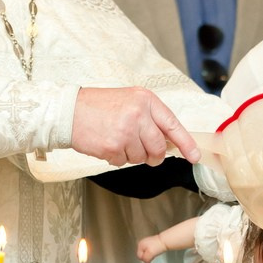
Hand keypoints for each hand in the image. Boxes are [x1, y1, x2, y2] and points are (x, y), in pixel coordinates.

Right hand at [71, 87, 199, 166]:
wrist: (68, 111)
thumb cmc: (99, 106)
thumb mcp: (130, 101)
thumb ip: (151, 118)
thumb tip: (170, 142)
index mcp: (146, 100)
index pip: (173, 125)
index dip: (186, 143)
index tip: (194, 156)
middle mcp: (138, 114)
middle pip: (158, 148)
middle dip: (153, 155)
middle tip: (143, 151)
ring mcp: (126, 131)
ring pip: (141, 157)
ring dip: (131, 155)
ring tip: (116, 139)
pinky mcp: (113, 146)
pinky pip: (123, 162)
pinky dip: (116, 158)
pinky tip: (106, 144)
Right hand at [136, 234, 165, 262]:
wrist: (165, 241)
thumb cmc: (158, 246)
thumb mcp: (150, 254)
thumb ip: (146, 259)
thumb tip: (146, 262)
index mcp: (140, 245)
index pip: (139, 256)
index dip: (144, 259)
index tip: (149, 259)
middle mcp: (142, 242)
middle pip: (142, 254)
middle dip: (147, 257)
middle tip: (152, 256)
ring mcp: (147, 242)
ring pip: (146, 253)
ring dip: (150, 255)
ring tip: (155, 253)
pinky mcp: (151, 242)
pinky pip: (150, 250)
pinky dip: (153, 252)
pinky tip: (156, 251)